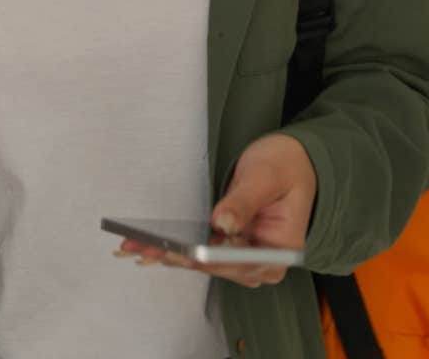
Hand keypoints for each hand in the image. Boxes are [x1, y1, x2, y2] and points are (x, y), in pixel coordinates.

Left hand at [114, 133, 316, 287]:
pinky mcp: (229, 248)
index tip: (179, 252)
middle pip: (216, 265)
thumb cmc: (285, 168)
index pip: (239, 262)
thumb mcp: (265, 178)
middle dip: (180, 256)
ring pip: (203, 262)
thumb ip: (243, 202)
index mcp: (281, 251)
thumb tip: (223, 224)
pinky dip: (175, 248)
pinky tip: (148, 245)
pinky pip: (200, 252)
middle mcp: (262, 262)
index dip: (207, 258)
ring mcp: (244, 257)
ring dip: (171, 254)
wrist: (292, 162)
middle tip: (144, 248)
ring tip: (135, 246)